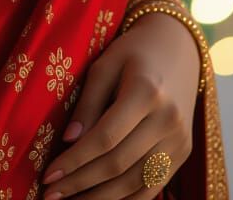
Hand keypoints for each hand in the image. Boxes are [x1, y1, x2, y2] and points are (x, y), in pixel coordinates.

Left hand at [41, 10, 200, 197]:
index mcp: (147, 91)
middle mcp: (168, 119)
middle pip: (119, 164)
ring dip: (100, 199)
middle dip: (81, 184)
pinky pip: (152, 187)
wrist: (178, 48)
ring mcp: (180, 140)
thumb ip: (88, 103)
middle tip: (50, 195)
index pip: (105, 138)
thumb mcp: (105, 65)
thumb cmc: (134, 52)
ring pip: (136, 183)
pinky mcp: (183, 153)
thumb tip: (68, 142)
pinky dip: (126, 199)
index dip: (74, 161)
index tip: (48, 175)